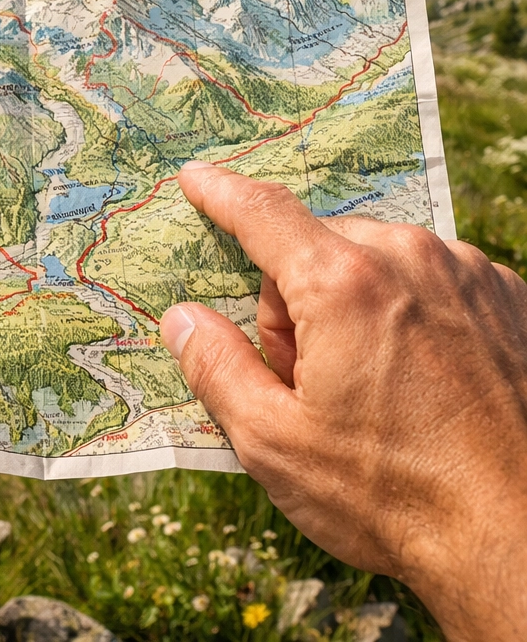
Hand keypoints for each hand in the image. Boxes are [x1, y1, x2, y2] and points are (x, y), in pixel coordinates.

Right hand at [161, 162, 526, 641]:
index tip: (196, 177)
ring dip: (354, 304)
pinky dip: (410, 310)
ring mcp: (468, 273)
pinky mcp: (510, 296)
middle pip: (317, 248)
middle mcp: (410, 257)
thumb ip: (216, 367)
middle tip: (309, 380)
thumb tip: (182, 318)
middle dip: (295, 300)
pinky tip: (424, 380)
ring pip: (375, 260)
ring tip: (375, 389)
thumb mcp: (275, 442)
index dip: (221, 194)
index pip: (263, 214)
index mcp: (343, 285)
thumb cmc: (395, 497)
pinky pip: (431, 277)